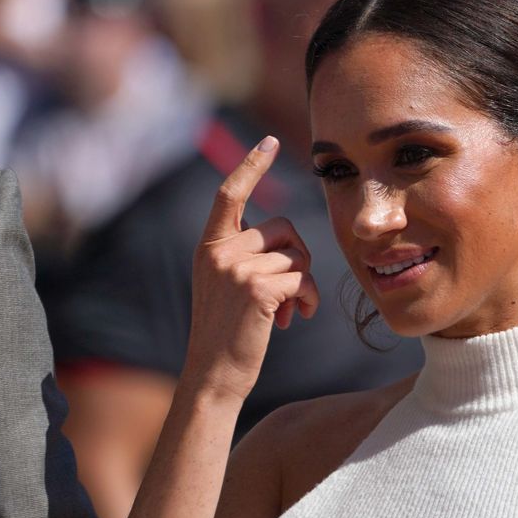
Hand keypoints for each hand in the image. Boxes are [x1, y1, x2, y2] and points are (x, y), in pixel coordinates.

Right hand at [185, 136, 319, 400]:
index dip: (251, 166)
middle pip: (284, 229)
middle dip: (299, 257)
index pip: (230, 194)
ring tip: (290, 311)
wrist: (214, 376)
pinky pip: (303, 278)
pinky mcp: (258, 287)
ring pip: (298, 256)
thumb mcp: (227, 286)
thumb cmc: (229, 333)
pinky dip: (308, 299)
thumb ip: (246, 256)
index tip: (269, 141)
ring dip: (304, 284)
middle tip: (292, 291)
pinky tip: (298, 318)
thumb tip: (286, 240)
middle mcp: (219, 251)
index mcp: (209, 247)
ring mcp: (236, 268)